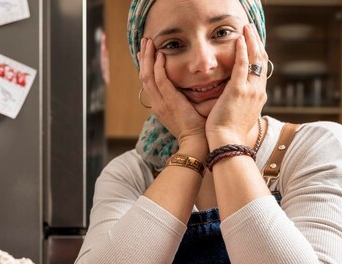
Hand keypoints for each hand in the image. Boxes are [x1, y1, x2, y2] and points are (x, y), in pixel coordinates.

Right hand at [139, 38, 207, 157]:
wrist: (196, 143)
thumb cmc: (197, 130)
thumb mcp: (186, 113)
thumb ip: (184, 99)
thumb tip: (193, 87)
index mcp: (160, 106)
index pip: (148, 82)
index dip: (146, 66)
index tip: (146, 53)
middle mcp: (157, 104)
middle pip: (144, 76)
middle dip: (144, 57)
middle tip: (145, 42)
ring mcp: (162, 103)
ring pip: (148, 75)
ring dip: (148, 57)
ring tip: (149, 42)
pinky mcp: (170, 101)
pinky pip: (160, 80)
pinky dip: (158, 67)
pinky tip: (160, 55)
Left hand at [205, 24, 267, 147]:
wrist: (227, 143)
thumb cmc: (230, 134)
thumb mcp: (241, 117)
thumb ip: (242, 105)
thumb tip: (239, 101)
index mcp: (259, 97)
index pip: (262, 71)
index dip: (258, 56)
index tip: (253, 44)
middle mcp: (258, 91)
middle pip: (262, 61)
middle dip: (257, 43)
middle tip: (250, 30)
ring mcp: (250, 90)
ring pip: (255, 59)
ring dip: (251, 41)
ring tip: (246, 29)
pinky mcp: (238, 90)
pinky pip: (242, 64)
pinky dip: (242, 50)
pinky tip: (239, 40)